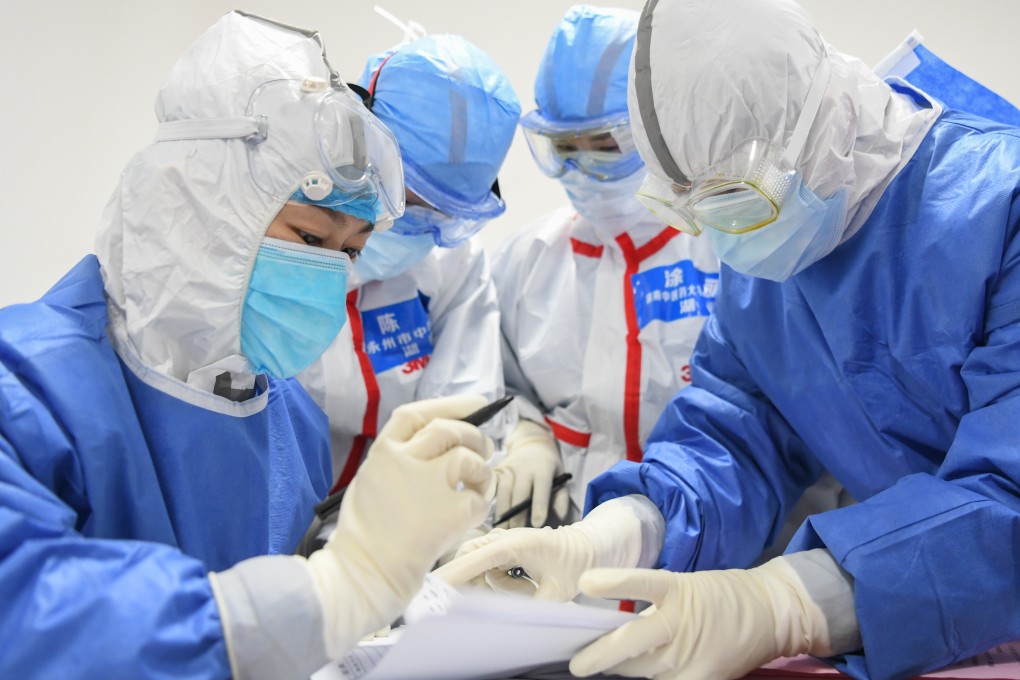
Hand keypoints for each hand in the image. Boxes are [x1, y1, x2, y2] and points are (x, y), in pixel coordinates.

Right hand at [309, 394, 492, 656]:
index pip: (417, 415)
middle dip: (474, 436)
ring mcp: (429, 484)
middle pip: (449, 430)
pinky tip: (470, 515)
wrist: (363, 576)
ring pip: (469, 458)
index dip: (450, 405)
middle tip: (485, 450)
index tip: (474, 404)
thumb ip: (401, 461)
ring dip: (482, 471)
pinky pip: (480, 498)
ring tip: (478, 485)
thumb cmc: (365, 537)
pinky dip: (481, 504)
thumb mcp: (372, 483)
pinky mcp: (451, 512)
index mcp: (382, 453)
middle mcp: (405, 461)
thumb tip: (443, 447)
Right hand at [434, 498, 646, 600]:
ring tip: (531, 588)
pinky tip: (528, 585)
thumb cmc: (573, 562)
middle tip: (502, 595)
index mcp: (515, 543)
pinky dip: (502, 585)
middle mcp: (502, 540)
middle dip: (474, 583)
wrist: (585, 547)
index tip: (435, 585)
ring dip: (499, 587)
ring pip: (479, 571)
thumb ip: (536, 605)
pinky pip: (488, 573)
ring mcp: (499, 544)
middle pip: (470, 562)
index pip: (476, 559)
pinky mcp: (500, 552)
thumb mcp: (559, 589)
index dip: (455, 573)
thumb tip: (514, 622)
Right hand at [493, 419, 569, 527]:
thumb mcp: (561, 476)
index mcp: (543, 468)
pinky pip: (492, 487)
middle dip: (516, 514)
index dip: (539, 505)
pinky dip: (489, 501)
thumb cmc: (548, 466)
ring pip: (503, 491)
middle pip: (519, 492)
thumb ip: (561, 496)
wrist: (531, 444)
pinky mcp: (497, 470)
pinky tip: (487, 515)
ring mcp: (509, 468)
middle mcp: (524, 467)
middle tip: (515, 533)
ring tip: (502, 530)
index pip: (541, 488)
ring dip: (502, 511)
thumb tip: (559, 516)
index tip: (537, 524)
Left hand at [570, 556, 832, 679]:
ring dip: (622, 670)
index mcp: (677, 590)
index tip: (585, 582)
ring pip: (641, 670)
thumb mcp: (684, 588)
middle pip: (630, 643)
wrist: (770, 614)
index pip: (640, 584)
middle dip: (598, 655)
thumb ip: (652, 606)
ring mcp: (691, 654)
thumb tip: (613, 625)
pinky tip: (641, 678)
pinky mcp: (703, 678)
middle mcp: (681, 622)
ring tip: (606, 667)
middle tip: (578, 664)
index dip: (613, 583)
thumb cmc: (720, 596)